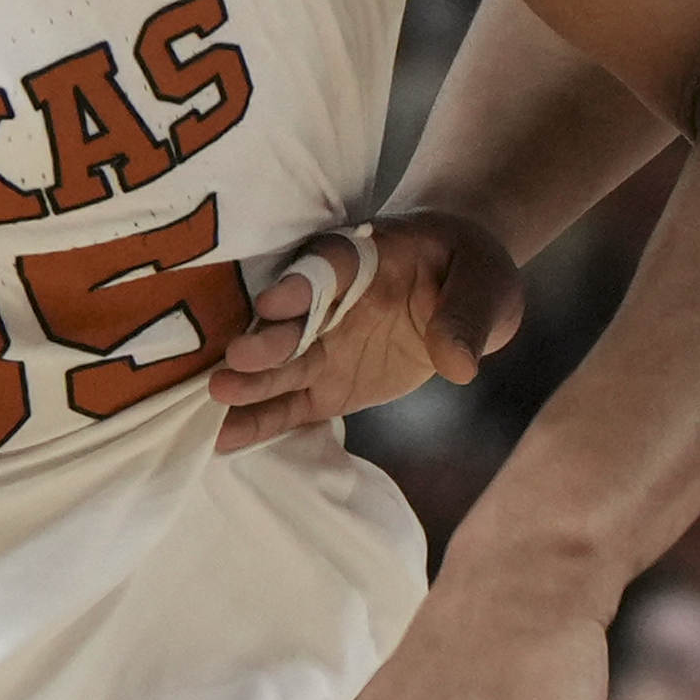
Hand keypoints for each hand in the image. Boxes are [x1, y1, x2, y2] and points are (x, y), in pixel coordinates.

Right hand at [211, 207, 521, 454]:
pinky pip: (289, 406)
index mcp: (363, 259)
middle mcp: (328, 302)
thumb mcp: (484, 283)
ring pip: (281, 367)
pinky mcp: (325, 386)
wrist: (459, 289)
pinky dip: (259, 424)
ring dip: (250, 383)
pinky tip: (222, 441)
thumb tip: (458, 363)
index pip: (328, 266)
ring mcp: (321, 346)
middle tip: (237, 359)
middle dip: (267, 339)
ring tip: (215, 397)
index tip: (276, 302)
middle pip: (292, 320)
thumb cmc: (468, 271)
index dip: (302, 282)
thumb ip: (466, 317)